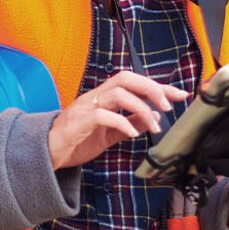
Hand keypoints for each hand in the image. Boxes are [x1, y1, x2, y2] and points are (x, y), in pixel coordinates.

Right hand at [47, 71, 188, 169]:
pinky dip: (122, 122)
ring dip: (141, 107)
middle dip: (151, 88)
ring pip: (117, 93)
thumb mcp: (110, 132)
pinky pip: (103, 115)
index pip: (135, 82)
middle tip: (169, 106)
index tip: (180, 94)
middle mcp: (96, 95)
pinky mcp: (79, 121)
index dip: (158, 86)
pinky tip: (132, 134)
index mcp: (105, 96)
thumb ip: (130, 123)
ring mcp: (87, 106)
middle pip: (126, 78)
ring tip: (154, 125)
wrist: (48, 151)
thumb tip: (155, 117)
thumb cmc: (78, 139)